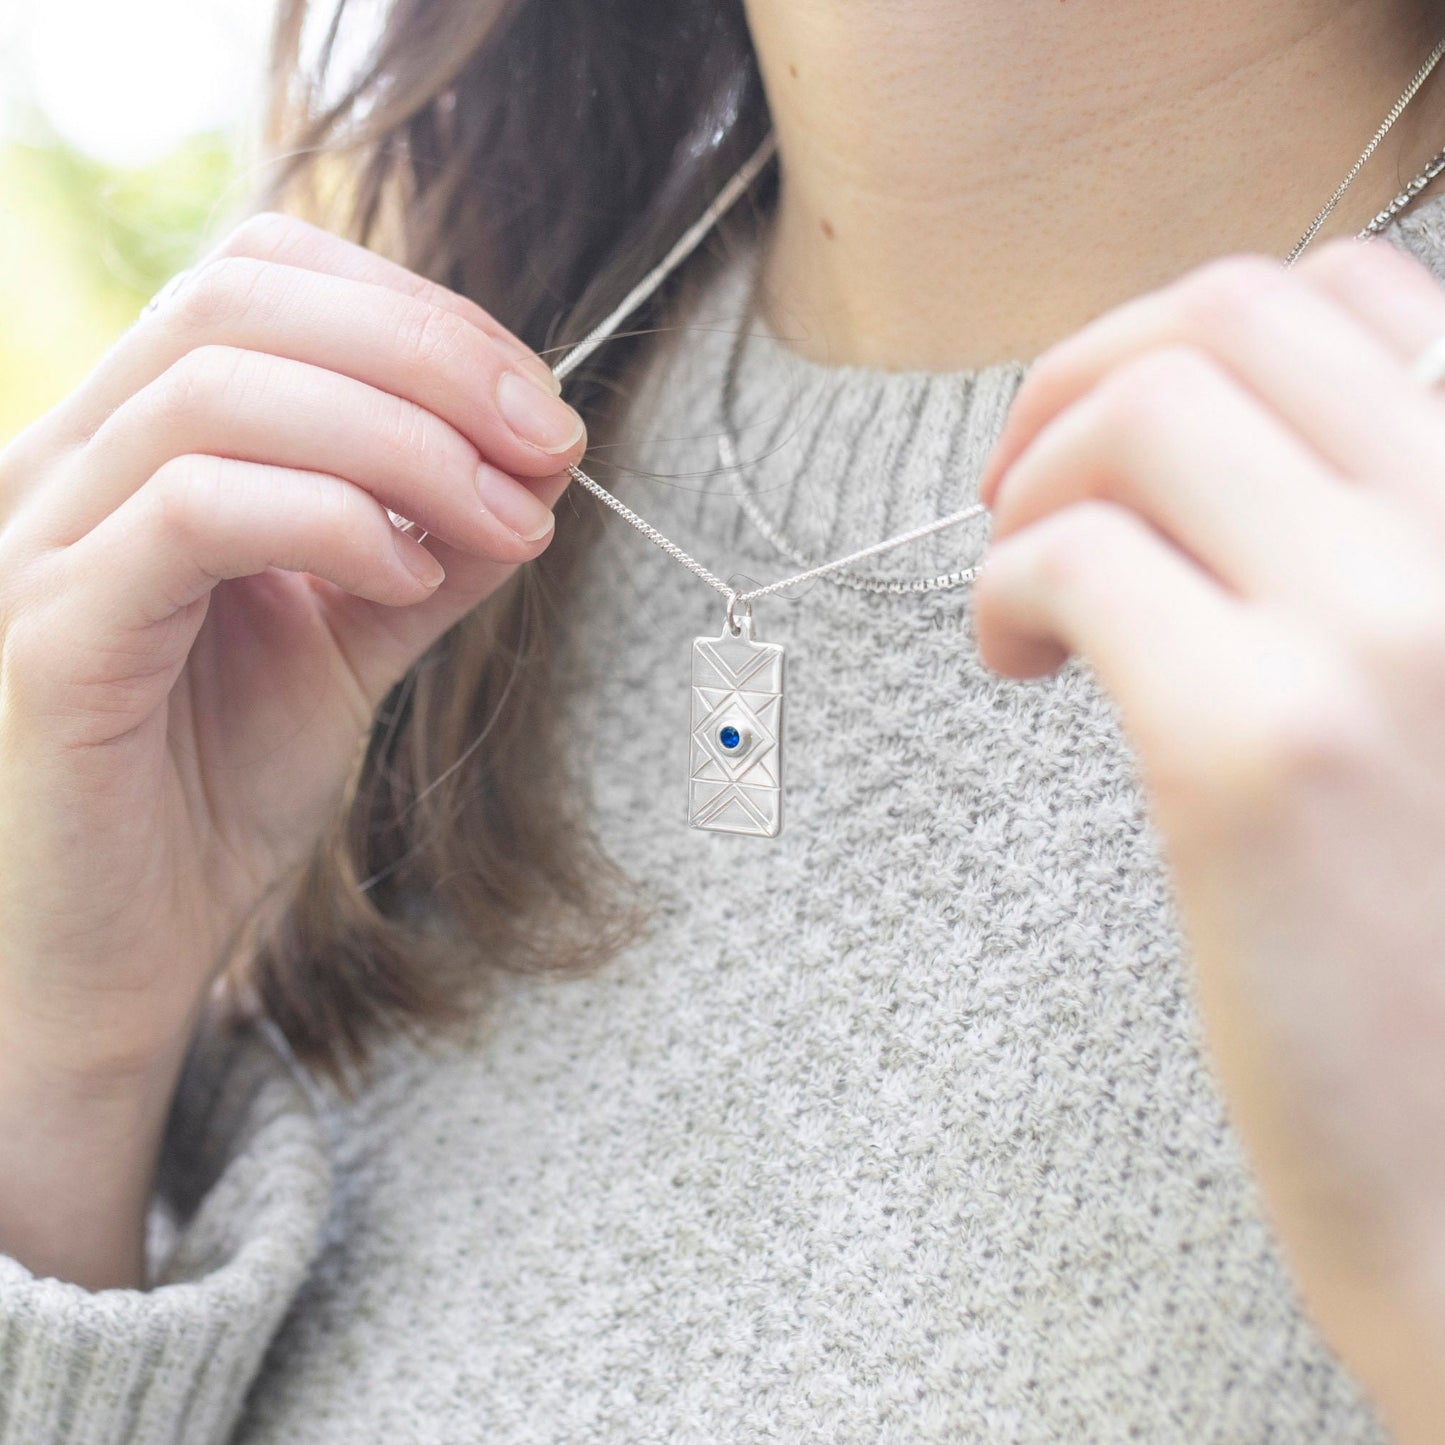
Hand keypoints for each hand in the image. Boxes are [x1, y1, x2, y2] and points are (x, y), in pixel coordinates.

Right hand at [0, 209, 585, 1088]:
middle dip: (433, 355)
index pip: (264, 274)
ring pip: (222, 389)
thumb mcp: (356, 638)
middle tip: (551, 443)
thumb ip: (434, 542)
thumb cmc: (218, 789)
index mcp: (138, 438)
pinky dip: (332, 521)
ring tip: (506, 520)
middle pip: (245, 300)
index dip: (422, 314)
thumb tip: (540, 457)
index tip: (541, 407)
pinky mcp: (50, 636)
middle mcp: (69, 460)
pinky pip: (195, 512)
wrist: (120, 949)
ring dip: (408, 441)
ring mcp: (42, 540)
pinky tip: (409, 579)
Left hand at [972, 235, 1444, 1439]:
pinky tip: (1016, 663)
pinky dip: (1007, 584)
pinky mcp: (1258, 751)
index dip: (1190, 337)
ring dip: (1034, 479)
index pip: (1355, 297)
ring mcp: (1386, 634)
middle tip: (1017, 490)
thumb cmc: (1437, 936)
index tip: (1115, 437)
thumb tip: (1202, 456)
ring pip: (1140, 413)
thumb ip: (1372, 557)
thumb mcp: (1442, 685)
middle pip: (1226, 317)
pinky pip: (1073, 558)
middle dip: (1079, 378)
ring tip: (1022, 595)